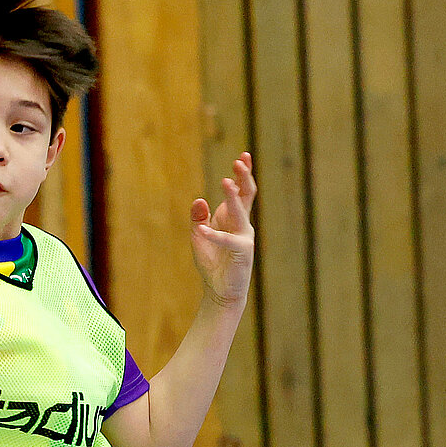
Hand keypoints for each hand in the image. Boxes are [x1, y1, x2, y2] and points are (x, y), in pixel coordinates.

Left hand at [190, 152, 255, 305]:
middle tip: (240, 161)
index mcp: (234, 218)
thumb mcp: (199, 236)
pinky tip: (201, 230)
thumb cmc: (213, 262)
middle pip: (246, 196)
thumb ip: (199, 219)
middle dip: (244, 178)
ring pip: (240, 213)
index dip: (243, 174)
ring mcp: (244, 238)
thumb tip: (199, 200)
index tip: (243, 156)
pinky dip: (213, 235)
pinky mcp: (241, 252)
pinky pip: (226, 240)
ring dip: (232, 197)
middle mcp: (242, 225)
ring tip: (225, 182)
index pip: (242, 192)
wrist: (220, 290)